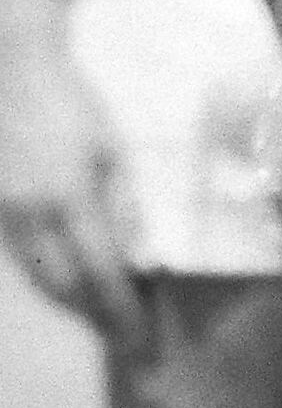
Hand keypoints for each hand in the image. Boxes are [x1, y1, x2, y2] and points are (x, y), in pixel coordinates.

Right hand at [0, 45, 142, 346]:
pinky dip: (48, 281)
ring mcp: (7, 215)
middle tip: (125, 336)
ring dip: (70, 304)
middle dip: (93, 316)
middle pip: (62, 287)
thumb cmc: (73, 104)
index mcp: (68, 199)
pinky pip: (22, 261)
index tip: (142, 333)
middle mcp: (30, 216)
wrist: (12, 72)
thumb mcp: (113, 149)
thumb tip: (142, 259)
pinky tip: (70, 286)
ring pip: (37, 278)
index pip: (99, 272)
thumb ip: (126, 207)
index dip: (120, 308)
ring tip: (102, 317)